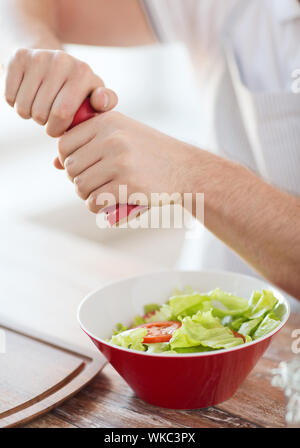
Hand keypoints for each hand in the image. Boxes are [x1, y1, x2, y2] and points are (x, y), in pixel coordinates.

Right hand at [4, 48, 117, 136]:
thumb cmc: (78, 90)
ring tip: (39, 106)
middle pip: (40, 113)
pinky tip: (27, 95)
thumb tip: (100, 101)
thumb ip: (105, 104)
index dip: (56, 129)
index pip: (61, 114)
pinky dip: (15, 103)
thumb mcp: (94, 97)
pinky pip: (10, 97)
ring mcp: (39, 56)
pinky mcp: (19, 57)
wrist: (53, 60)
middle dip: (44, 123)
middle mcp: (62, 60)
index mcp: (83, 73)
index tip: (59, 128)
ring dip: (29, 114)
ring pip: (23, 107)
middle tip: (49, 115)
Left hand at [57, 111, 199, 212]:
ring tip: (100, 194)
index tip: (83, 167)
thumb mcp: (123, 136)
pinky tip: (106, 205)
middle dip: (78, 180)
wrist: (186, 169)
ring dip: (86, 195)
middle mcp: (112, 139)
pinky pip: (95, 201)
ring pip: (80, 187)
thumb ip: (90, 142)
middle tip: (94, 184)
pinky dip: (96, 207)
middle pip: (71, 168)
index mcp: (107, 122)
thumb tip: (54, 163)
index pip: (64, 144)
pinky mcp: (129, 186)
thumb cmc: (151, 153)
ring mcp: (120, 163)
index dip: (67, 160)